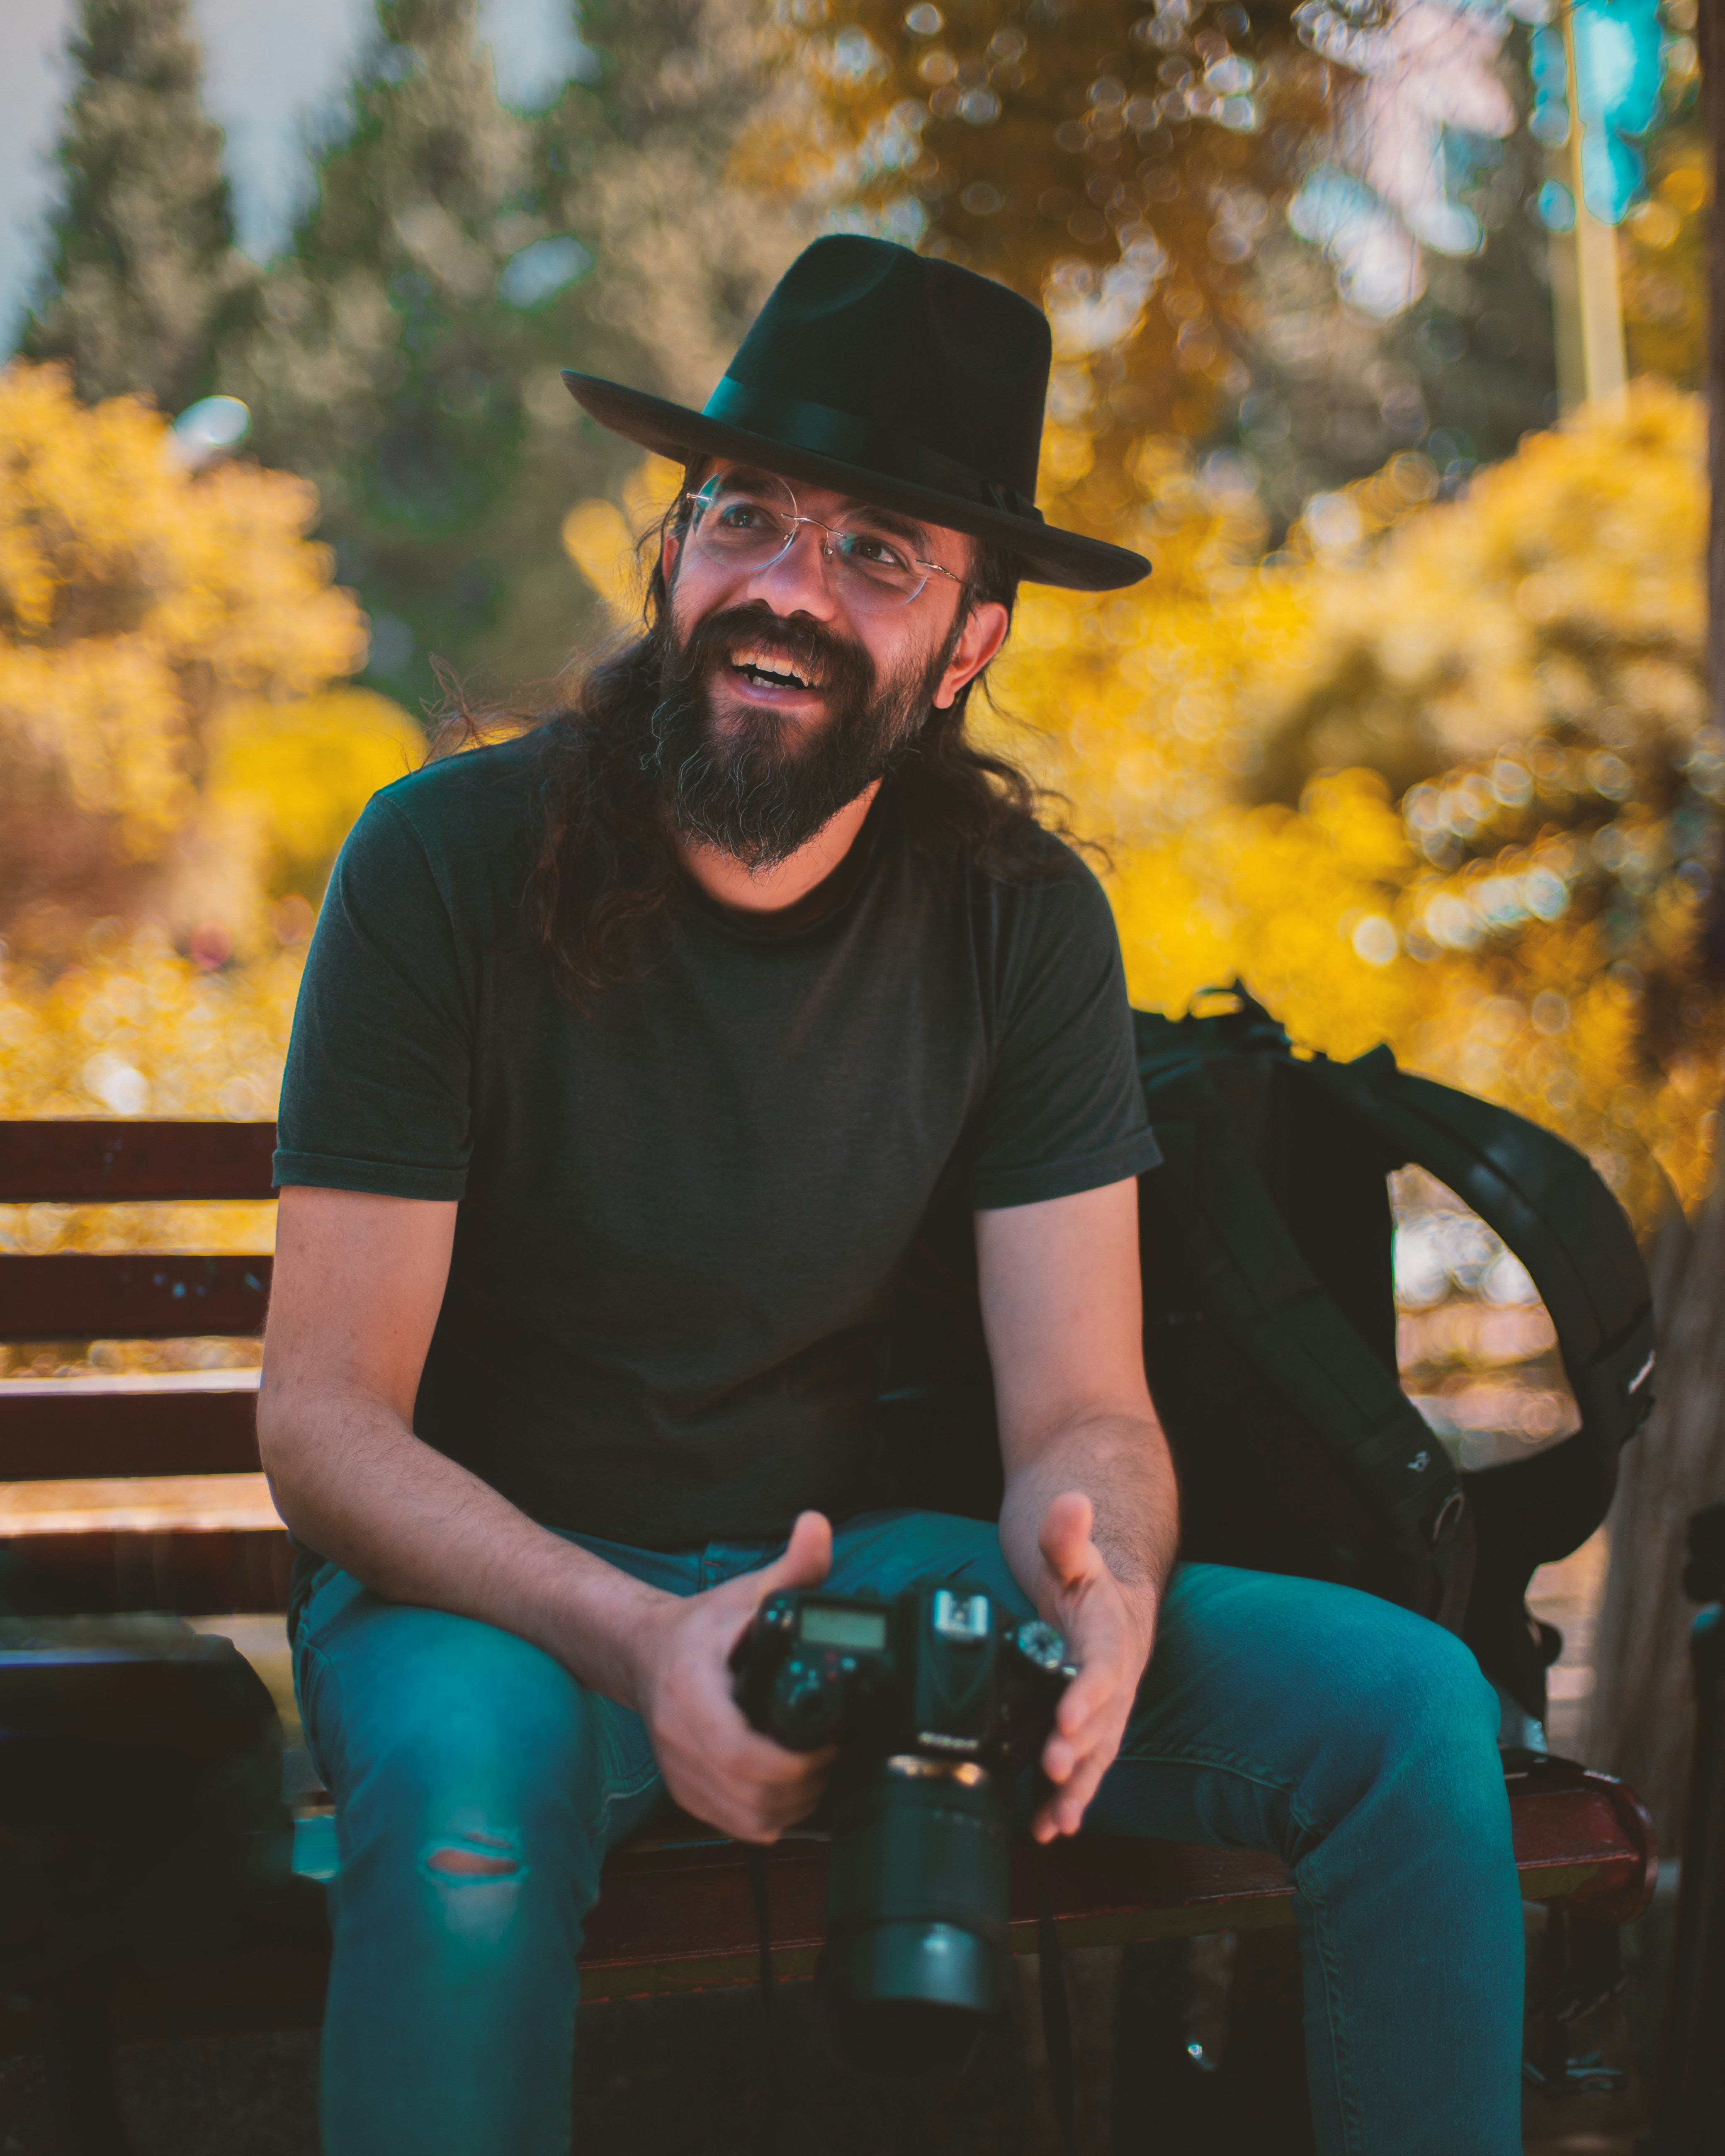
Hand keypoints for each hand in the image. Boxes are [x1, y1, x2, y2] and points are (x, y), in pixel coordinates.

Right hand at [633, 1510, 835, 1842]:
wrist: (643, 1651)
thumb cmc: (701, 1626)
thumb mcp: (746, 1592)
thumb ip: (791, 1566)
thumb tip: (818, 1526)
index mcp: (692, 1692)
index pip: (742, 1753)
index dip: (794, 1763)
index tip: (829, 1743)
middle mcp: (678, 1739)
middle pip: (750, 1796)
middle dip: (803, 1787)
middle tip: (832, 1759)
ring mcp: (678, 1770)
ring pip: (745, 1820)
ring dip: (790, 1807)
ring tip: (816, 1775)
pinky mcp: (683, 1791)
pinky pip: (732, 1826)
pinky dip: (767, 1818)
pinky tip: (788, 1794)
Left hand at [1033, 1492, 1155, 1842]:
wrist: (1114, 1598)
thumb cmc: (1089, 1576)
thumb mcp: (1074, 1551)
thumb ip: (1067, 1534)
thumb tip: (1071, 1501)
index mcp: (1112, 1635)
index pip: (1103, 1666)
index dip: (1088, 1692)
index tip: (1066, 1716)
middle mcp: (1115, 1680)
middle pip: (1103, 1721)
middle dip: (1080, 1750)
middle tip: (1053, 1771)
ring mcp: (1105, 1710)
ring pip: (1097, 1755)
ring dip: (1077, 1790)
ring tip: (1054, 1821)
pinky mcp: (1089, 1728)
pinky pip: (1083, 1767)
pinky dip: (1067, 1799)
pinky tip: (1045, 1829)